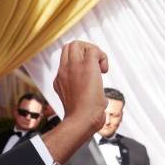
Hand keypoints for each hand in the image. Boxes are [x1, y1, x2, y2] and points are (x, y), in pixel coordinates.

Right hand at [44, 41, 108, 164]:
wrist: (81, 120)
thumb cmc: (83, 118)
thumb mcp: (78, 105)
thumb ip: (83, 97)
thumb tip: (101, 102)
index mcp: (59, 79)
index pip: (66, 60)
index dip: (79, 62)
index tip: (89, 76)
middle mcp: (63, 71)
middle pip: (68, 47)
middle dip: (84, 51)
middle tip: (95, 66)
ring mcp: (72, 67)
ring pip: (77, 43)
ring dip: (92, 51)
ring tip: (99, 68)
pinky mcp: (86, 66)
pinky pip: (93, 49)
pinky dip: (102, 57)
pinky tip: (104, 71)